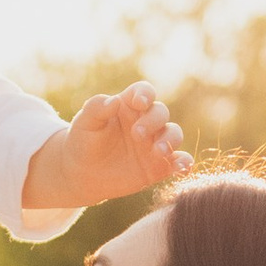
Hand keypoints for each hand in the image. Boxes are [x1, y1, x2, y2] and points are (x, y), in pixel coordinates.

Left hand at [19, 81, 189, 213]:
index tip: (139, 103)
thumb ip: (96, 108)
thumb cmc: (83, 141)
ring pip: (174, 134)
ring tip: (158, 151)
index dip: (145, 94)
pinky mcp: (159, 165)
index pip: (144, 92)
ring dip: (170, 140)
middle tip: (137, 135)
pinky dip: (184, 163)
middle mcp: (146, 121)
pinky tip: (183, 168)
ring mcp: (154, 143)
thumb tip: (113, 101)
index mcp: (129, 105)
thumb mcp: (84, 123)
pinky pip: (177, 161)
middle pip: (160, 113)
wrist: (82, 173)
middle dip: (153, 121)